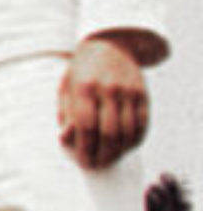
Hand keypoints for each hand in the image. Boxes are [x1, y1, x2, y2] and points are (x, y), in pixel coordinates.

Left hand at [59, 38, 147, 168]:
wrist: (109, 45)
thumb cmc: (81, 72)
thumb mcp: (66, 88)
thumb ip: (66, 114)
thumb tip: (66, 140)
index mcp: (84, 87)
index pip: (86, 126)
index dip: (85, 149)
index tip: (84, 162)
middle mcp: (108, 89)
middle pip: (109, 133)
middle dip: (103, 155)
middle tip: (97, 165)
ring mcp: (129, 91)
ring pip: (128, 132)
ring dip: (119, 152)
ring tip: (109, 159)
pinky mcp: (143, 94)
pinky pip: (143, 125)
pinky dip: (134, 141)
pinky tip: (125, 147)